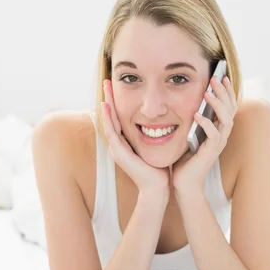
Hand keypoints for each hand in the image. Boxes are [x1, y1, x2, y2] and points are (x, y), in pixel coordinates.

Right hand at [101, 80, 170, 197]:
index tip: (118, 86)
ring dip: (107, 104)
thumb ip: (154, 134)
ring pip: (108, 122)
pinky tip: (107, 106)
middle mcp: (117, 145)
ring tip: (106, 88)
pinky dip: (108, 118)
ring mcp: (116, 149)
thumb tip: (163, 120)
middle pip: (111, 117)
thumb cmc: (158, 169)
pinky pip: (111, 132)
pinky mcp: (119, 153)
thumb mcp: (155, 147)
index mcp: (125, 143)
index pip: (119, 118)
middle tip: (108, 81)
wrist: (156, 188)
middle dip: (109, 98)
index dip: (117, 102)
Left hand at [171, 75, 237, 198]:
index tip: (220, 76)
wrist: (183, 183)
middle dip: (224, 92)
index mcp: (218, 130)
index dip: (226, 91)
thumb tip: (185, 102)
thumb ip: (190, 120)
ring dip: (218, 105)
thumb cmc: (184, 160)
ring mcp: (217, 145)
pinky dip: (207, 123)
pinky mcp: (210, 153)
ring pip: (226, 120)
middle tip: (216, 78)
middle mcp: (221, 136)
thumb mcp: (187, 134)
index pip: (227, 106)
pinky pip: (214, 135)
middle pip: (231, 110)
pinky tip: (197, 114)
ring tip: (208, 93)